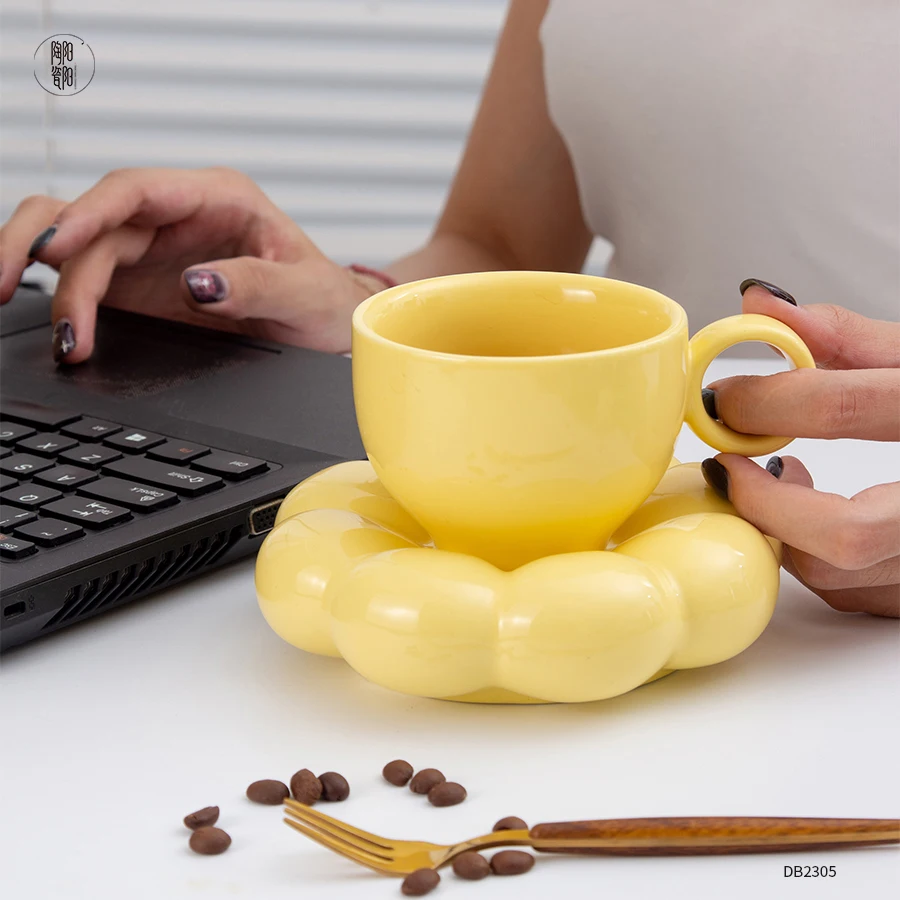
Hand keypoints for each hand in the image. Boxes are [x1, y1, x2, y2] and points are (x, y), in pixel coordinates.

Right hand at [0, 167, 372, 361]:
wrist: (328, 325)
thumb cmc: (323, 299)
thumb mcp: (305, 293)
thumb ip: (257, 285)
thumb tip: (198, 284)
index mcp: (217, 198)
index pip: (135, 190)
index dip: (87, 214)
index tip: (56, 248)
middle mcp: (175, 217)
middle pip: (90, 220)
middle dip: (58, 264)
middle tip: (45, 314)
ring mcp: (153, 251)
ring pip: (72, 242)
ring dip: (44, 278)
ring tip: (55, 334)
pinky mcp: (142, 286)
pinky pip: (83, 278)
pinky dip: (61, 297)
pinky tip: (57, 328)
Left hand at [700, 281, 899, 617]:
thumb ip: (847, 338)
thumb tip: (759, 305)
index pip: (846, 408)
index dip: (765, 401)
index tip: (723, 397)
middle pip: (842, 533)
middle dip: (762, 499)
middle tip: (728, 459)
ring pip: (838, 573)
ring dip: (783, 526)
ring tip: (782, 473)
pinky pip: (850, 593)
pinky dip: (811, 552)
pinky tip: (813, 512)